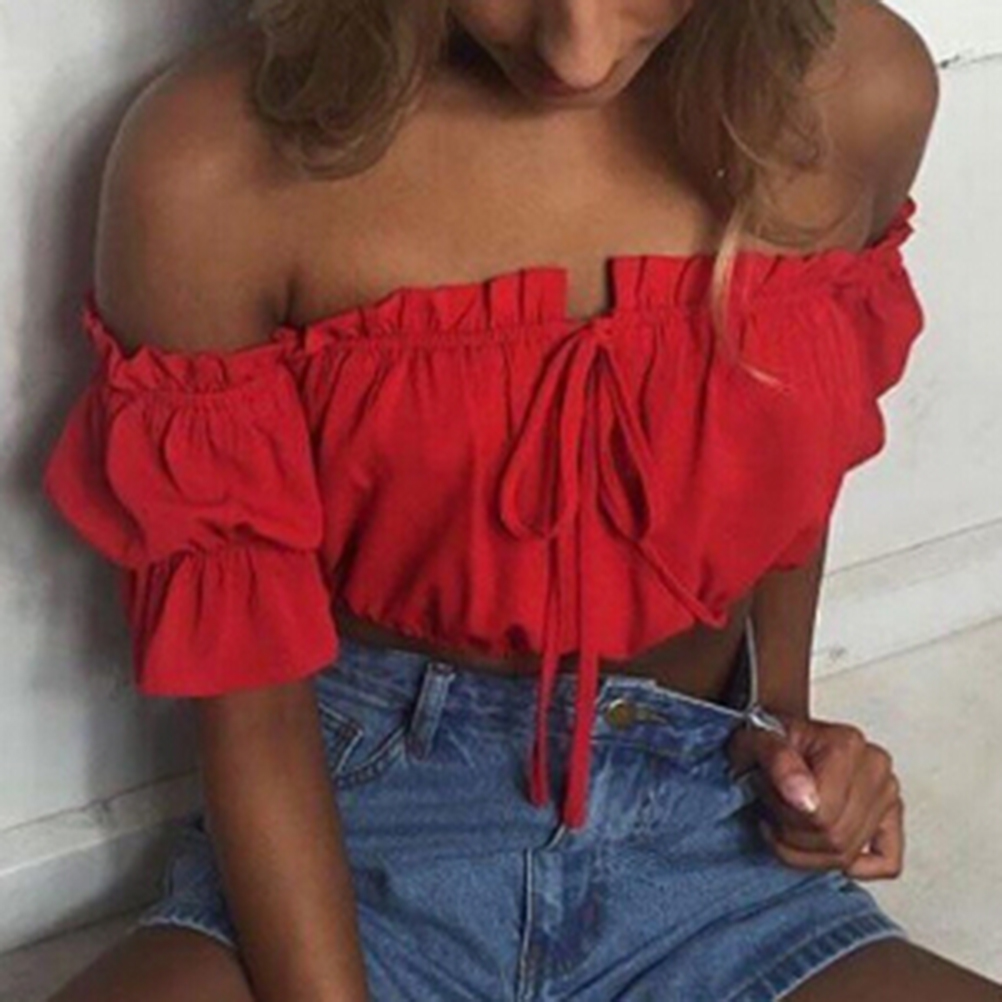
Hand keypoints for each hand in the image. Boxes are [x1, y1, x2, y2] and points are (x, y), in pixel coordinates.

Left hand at [726, 711, 904, 879]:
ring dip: (806, 851)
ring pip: (849, 855)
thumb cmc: (770, 739)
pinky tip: (824, 851)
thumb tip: (806, 800)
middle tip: (771, 809)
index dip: (784, 815)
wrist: (778, 736)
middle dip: (790, 834)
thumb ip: (778, 761)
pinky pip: (887, 861)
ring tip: (785, 820)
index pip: (822, 816)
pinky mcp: (890, 815)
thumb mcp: (756, 740)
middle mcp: (874, 767)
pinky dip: (855, 867)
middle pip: (836, 839)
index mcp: (846, 745)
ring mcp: (886, 792)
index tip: (765, 795)